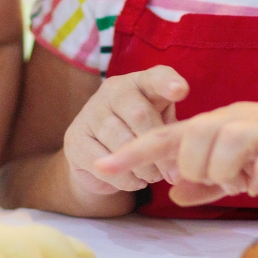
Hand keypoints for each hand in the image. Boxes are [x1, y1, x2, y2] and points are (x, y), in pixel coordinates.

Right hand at [63, 66, 188, 197]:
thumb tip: (183, 156)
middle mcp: (113, 90)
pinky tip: (134, 180)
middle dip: (158, 149)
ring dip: (144, 168)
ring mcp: (90, 113)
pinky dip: (125, 179)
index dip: (168, 83)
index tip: (180, 91)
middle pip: (140, 115)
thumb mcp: (161, 125)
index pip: (155, 77)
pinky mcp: (75, 139)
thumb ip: (172, 133)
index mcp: (140, 82)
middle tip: (172, 173)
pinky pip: (104, 164)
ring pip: (122, 143)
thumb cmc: (140, 134)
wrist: (99, 155)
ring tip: (153, 177)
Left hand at [93, 98, 257, 206]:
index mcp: (217, 125)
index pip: (165, 137)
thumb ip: (206, 181)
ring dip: (232, 174)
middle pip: (192, 144)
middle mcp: (234, 120)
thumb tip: (173, 194)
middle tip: (228, 178)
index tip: (98, 167)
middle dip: (201, 171)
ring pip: (225, 150)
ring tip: (250, 178)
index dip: (131, 153)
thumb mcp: (240, 166)